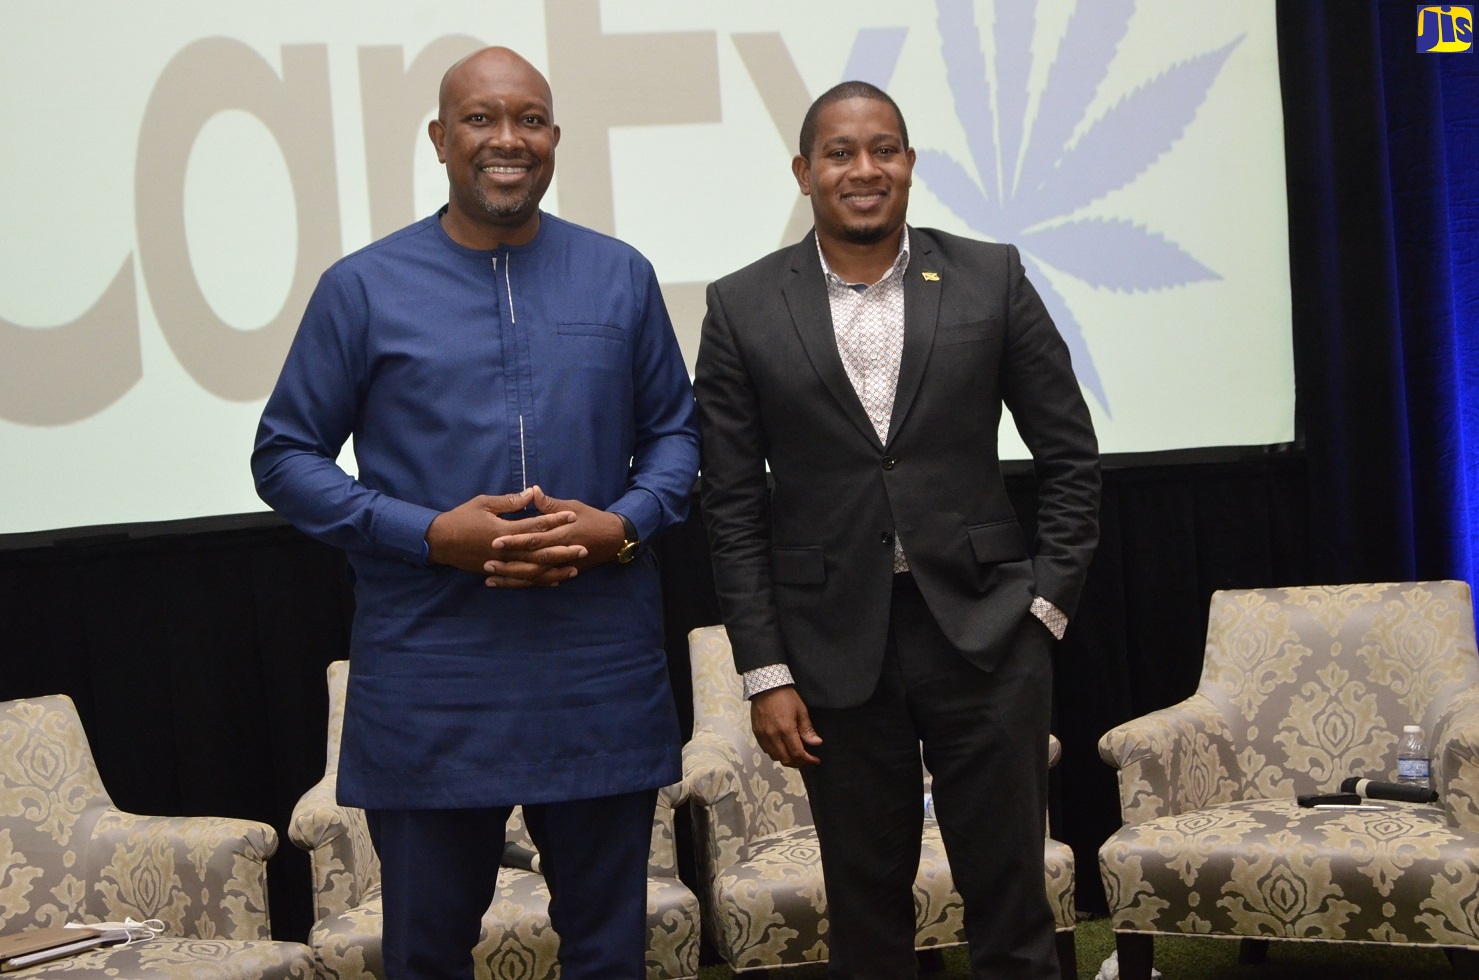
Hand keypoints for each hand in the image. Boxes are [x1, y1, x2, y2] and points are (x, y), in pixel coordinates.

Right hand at [424, 489, 580, 581]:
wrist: (438, 542)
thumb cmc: (461, 518)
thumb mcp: (484, 503)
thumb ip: (509, 502)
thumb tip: (532, 493)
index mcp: (502, 531)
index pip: (534, 526)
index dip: (554, 521)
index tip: (571, 516)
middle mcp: (505, 551)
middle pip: (539, 553)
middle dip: (563, 551)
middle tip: (584, 548)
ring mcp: (501, 565)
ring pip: (533, 571)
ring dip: (555, 569)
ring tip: (574, 567)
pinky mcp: (497, 573)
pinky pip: (522, 580)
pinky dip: (539, 581)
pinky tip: (554, 580)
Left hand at [482, 486, 625, 585]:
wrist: (613, 540)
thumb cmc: (592, 519)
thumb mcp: (573, 506)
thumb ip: (551, 504)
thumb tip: (532, 491)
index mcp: (562, 534)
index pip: (534, 539)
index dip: (514, 541)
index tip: (495, 541)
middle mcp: (560, 553)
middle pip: (530, 561)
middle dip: (508, 564)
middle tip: (486, 563)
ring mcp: (560, 567)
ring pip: (532, 576)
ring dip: (511, 578)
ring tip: (490, 578)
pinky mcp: (561, 574)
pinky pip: (539, 582)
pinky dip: (522, 584)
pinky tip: (505, 584)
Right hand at [750, 685, 821, 767]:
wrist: (765, 686)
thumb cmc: (786, 696)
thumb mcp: (801, 710)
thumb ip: (807, 729)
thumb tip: (816, 743)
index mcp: (786, 730)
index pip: (797, 754)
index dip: (808, 760)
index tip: (815, 760)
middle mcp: (772, 736)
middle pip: (785, 759)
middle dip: (798, 763)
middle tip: (807, 759)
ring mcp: (763, 736)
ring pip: (775, 757)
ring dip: (786, 759)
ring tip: (795, 755)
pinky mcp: (756, 733)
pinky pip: (766, 750)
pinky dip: (776, 753)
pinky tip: (782, 747)